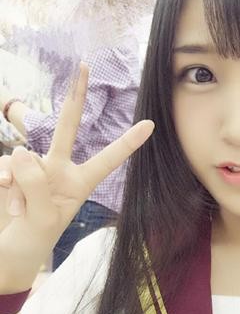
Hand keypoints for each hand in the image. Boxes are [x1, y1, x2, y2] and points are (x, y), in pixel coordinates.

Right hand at [0, 63, 153, 292]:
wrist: (11, 249)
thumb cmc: (36, 237)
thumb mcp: (44, 219)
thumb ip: (35, 185)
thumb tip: (20, 152)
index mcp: (80, 182)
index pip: (108, 159)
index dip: (127, 143)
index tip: (150, 124)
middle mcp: (60, 168)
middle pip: (68, 126)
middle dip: (75, 96)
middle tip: (84, 64)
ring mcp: (34, 167)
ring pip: (25, 159)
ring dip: (20, 188)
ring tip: (22, 211)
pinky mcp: (10, 169)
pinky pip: (5, 165)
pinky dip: (4, 184)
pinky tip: (7, 200)